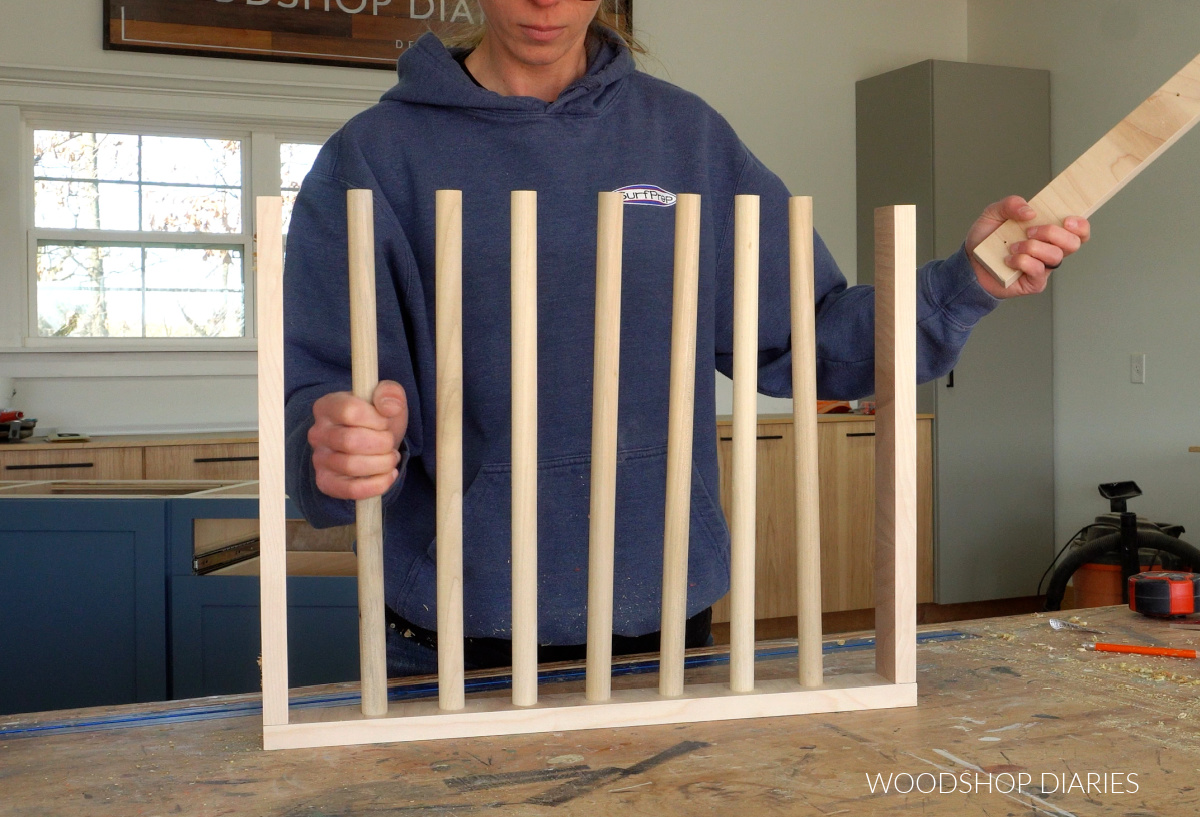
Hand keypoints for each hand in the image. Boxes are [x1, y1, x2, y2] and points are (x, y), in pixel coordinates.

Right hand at [308, 380, 407, 499]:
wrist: (373, 444)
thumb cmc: (377, 420)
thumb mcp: (387, 399)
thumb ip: (390, 393)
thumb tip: (388, 406)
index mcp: (327, 406)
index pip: (350, 411)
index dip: (376, 419)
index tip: (384, 422)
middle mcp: (317, 433)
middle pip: (351, 441)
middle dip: (382, 443)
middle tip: (390, 442)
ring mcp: (318, 459)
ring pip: (351, 466)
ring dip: (382, 463)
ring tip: (390, 457)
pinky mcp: (326, 482)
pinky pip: (351, 490)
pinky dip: (377, 484)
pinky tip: (389, 475)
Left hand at [966, 195, 1090, 298]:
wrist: (970, 262)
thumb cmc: (986, 239)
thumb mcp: (994, 213)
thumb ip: (1011, 204)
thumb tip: (1030, 211)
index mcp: (1048, 232)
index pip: (1079, 231)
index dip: (1081, 226)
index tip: (1068, 219)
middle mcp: (1050, 249)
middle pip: (1073, 243)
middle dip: (1053, 233)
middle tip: (1029, 231)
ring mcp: (1044, 267)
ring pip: (1055, 256)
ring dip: (1032, 247)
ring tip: (1013, 246)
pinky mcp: (1033, 282)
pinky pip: (1038, 270)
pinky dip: (1022, 261)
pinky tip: (1008, 259)